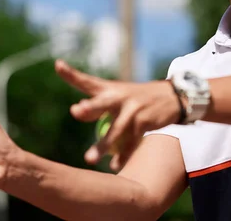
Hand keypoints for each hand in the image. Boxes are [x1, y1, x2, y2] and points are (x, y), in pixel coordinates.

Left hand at [54, 59, 180, 171]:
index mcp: (109, 88)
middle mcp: (119, 96)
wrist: (173, 97)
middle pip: (101, 103)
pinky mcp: (144, 122)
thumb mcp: (119, 94)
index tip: (58, 64)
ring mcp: (132, 109)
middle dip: (90, 108)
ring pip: (115, 130)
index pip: (87, 81)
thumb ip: (99, 101)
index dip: (71, 74)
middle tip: (77, 111)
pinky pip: (131, 142)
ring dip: (103, 145)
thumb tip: (79, 110)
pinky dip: (123, 155)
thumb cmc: (137, 98)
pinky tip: (115, 165)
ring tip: (89, 159)